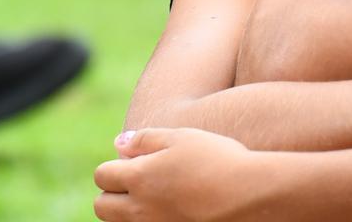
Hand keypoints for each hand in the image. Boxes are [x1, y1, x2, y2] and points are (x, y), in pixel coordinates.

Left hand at [94, 128, 263, 221]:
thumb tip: (118, 142)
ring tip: (158, 196)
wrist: (249, 194)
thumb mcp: (184, 137)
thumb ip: (146, 138)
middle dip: (114, 193)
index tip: (137, 162)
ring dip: (129, 210)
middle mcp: (138, 209)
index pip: (102, 175)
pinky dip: (150, 220)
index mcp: (138, 177)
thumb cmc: (219, 159)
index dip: (116, 167)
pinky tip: (173, 209)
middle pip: (102, 206)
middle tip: (142, 182)